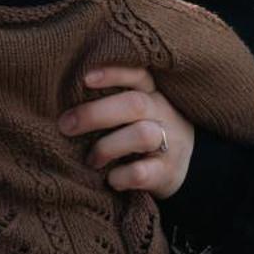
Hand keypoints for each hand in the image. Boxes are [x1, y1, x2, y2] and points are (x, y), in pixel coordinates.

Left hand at [59, 66, 192, 199]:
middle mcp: (162, 113)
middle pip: (134, 104)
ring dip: (107, 147)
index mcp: (152, 94)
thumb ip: (112, 102)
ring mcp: (169, 143)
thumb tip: (64, 102)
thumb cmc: (145, 133)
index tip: (85, 78)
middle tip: (66, 125)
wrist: (190, 167)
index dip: (113, 73)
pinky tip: (111, 179)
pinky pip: (141, 172)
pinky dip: (120, 176)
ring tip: (91, 160)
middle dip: (95, 113)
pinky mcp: (167, 172)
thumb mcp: (136, 113)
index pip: (137, 75)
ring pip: (142, 135)